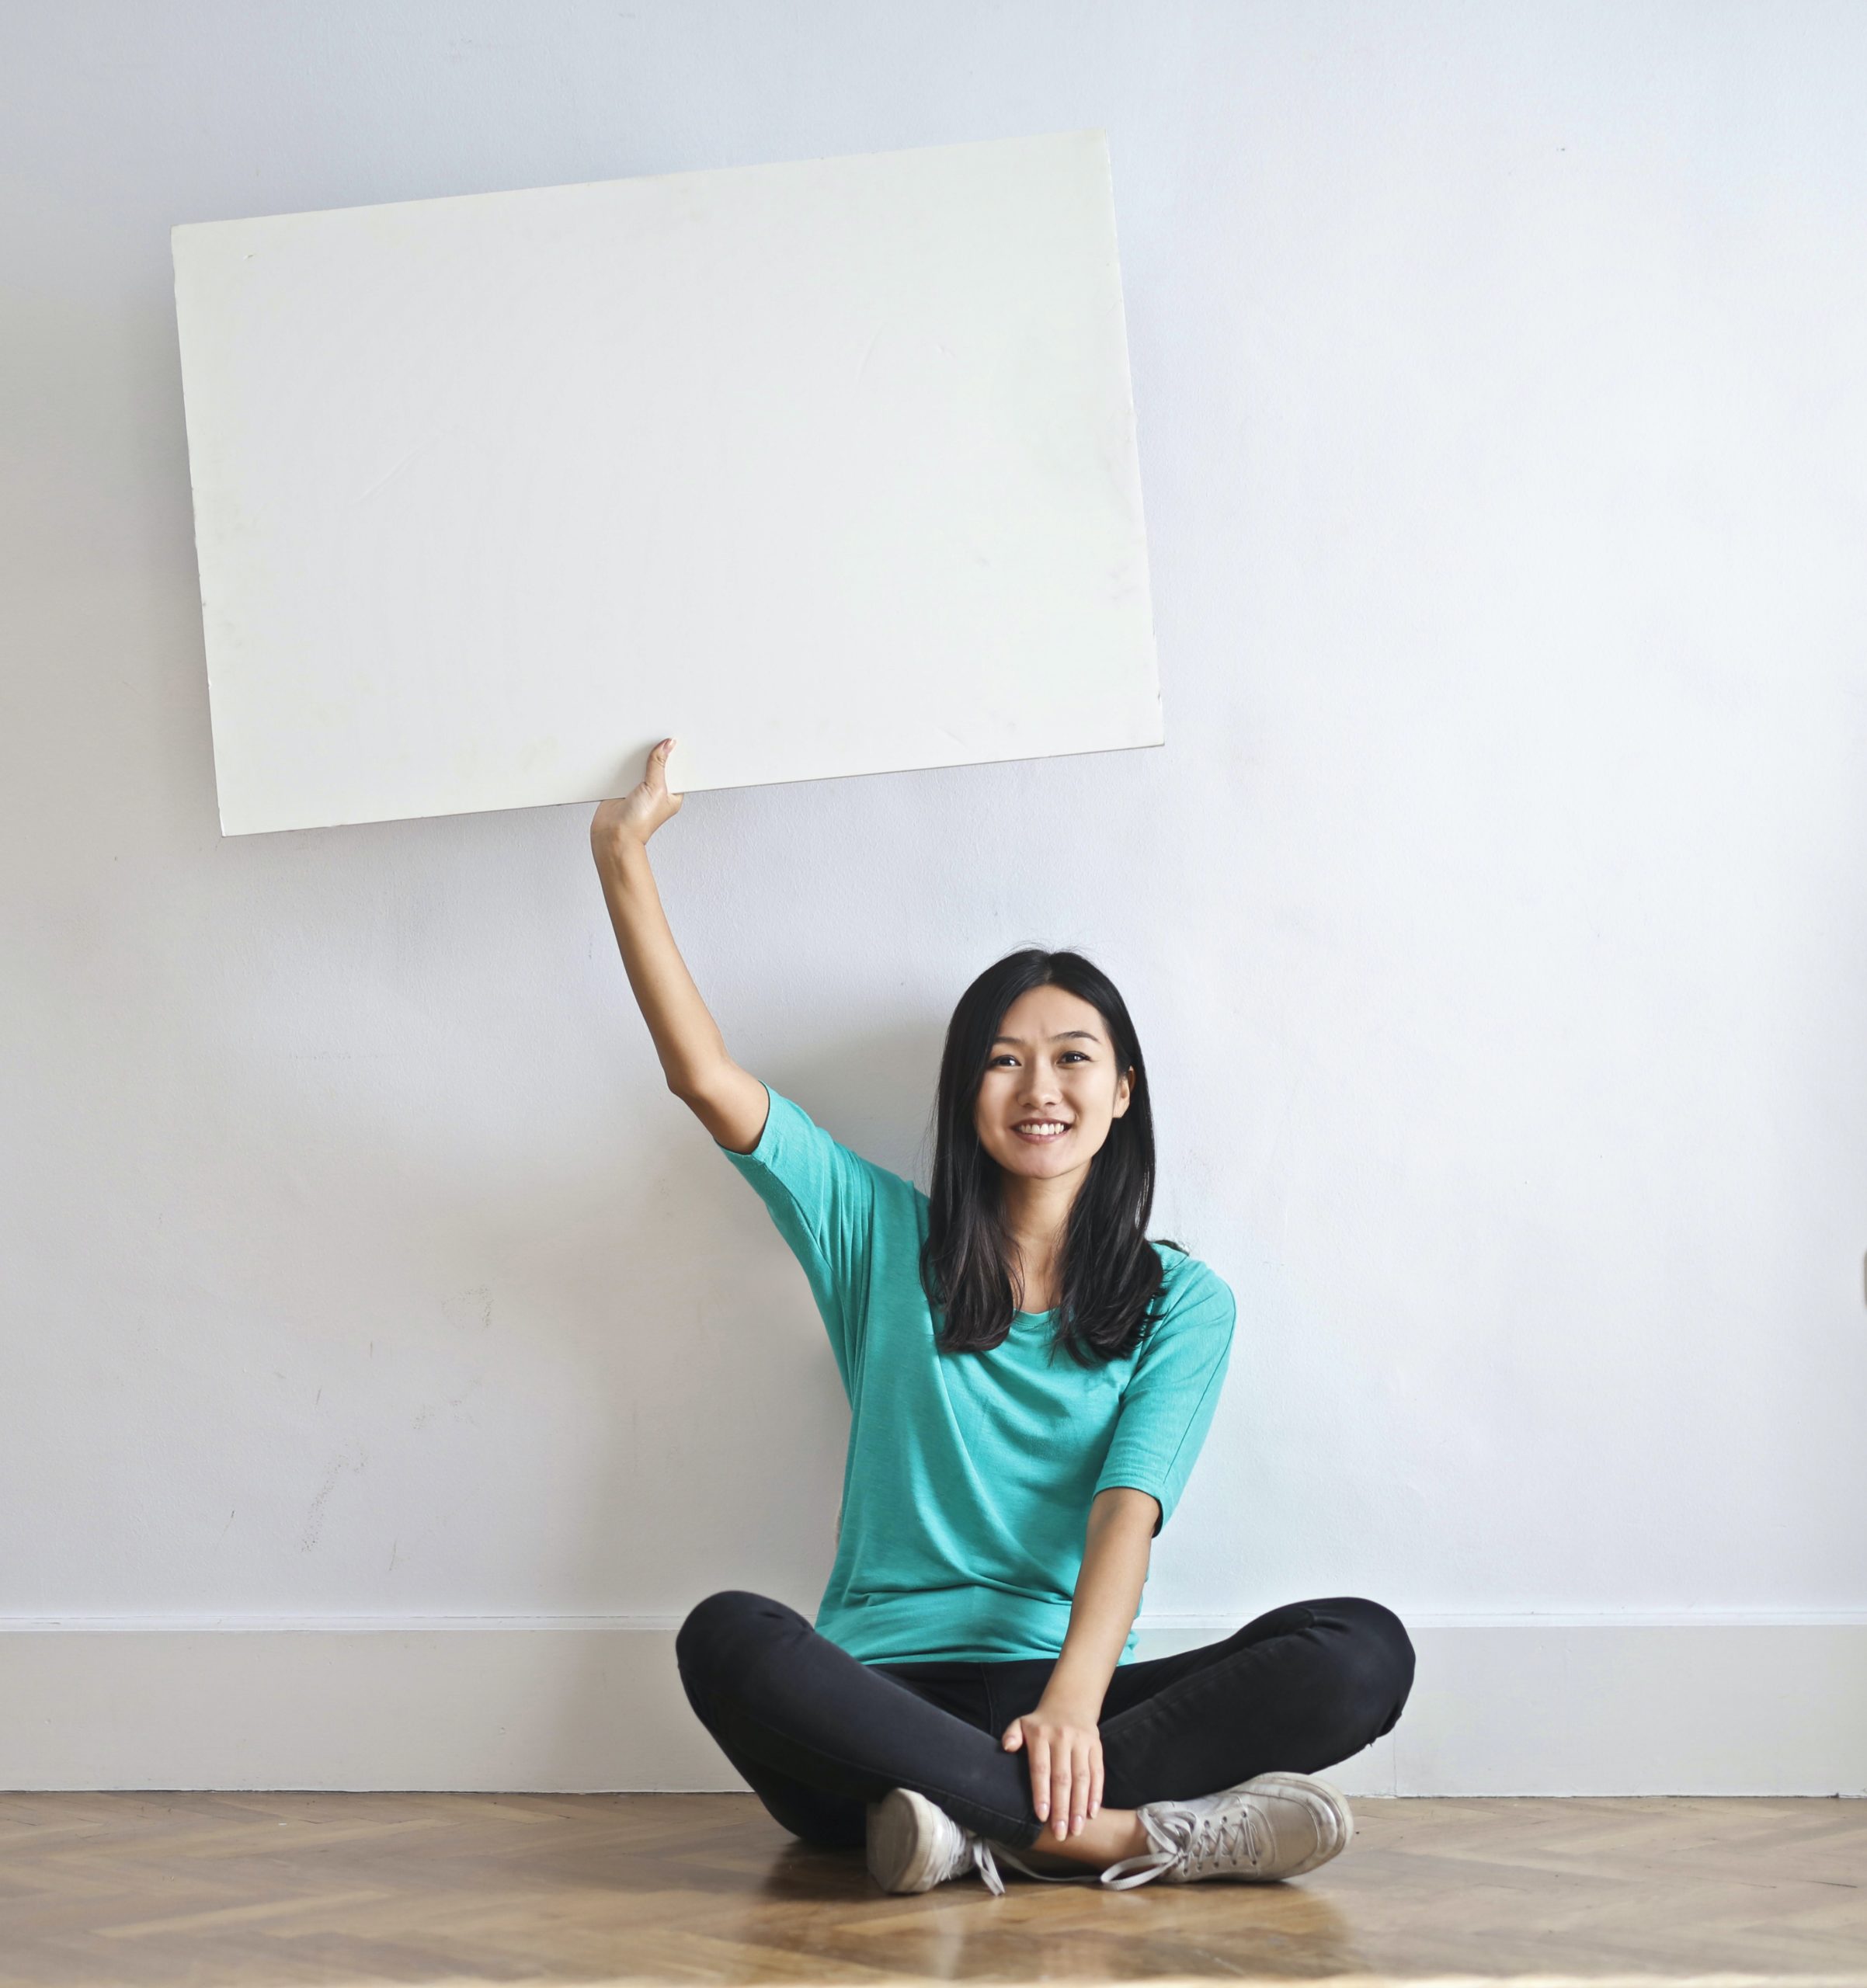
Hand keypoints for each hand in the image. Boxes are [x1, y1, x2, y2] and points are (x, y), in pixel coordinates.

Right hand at [592, 738, 682, 849]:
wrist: (613, 834)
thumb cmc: (639, 822)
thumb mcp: (655, 788)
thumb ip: (659, 765)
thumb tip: (667, 745)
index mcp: (672, 793)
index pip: (677, 769)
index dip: (675, 755)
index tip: (673, 738)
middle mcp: (656, 791)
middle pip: (658, 764)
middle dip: (655, 753)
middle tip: (654, 738)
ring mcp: (639, 789)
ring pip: (640, 766)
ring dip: (637, 758)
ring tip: (637, 746)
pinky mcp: (622, 787)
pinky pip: (623, 770)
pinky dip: (622, 764)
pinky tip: (622, 756)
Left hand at [1001, 1697, 1103, 1838]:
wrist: (1070, 1701)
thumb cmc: (1041, 1723)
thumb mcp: (1022, 1723)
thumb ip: (1012, 1735)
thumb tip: (1007, 1747)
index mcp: (1041, 1735)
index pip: (1041, 1768)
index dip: (1042, 1793)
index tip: (1042, 1817)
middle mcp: (1062, 1737)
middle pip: (1062, 1778)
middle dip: (1062, 1809)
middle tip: (1060, 1833)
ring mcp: (1081, 1742)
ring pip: (1082, 1778)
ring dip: (1080, 1806)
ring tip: (1076, 1830)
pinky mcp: (1096, 1746)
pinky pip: (1097, 1772)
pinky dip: (1096, 1794)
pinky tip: (1092, 1813)